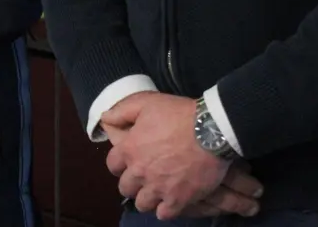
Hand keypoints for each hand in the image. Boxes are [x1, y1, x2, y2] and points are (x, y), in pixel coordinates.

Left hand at [102, 93, 260, 219]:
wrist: (212, 130)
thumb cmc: (179, 114)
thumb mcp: (147, 103)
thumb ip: (121, 111)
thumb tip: (105, 119)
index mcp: (129, 150)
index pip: (112, 165)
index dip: (120, 163)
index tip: (130, 160)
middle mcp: (140, 172)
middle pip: (126, 188)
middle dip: (133, 182)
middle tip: (145, 176)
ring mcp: (158, 188)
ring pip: (142, 204)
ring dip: (148, 197)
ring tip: (158, 190)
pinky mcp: (178, 200)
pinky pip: (163, 214)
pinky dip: (166, 209)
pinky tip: (171, 200)